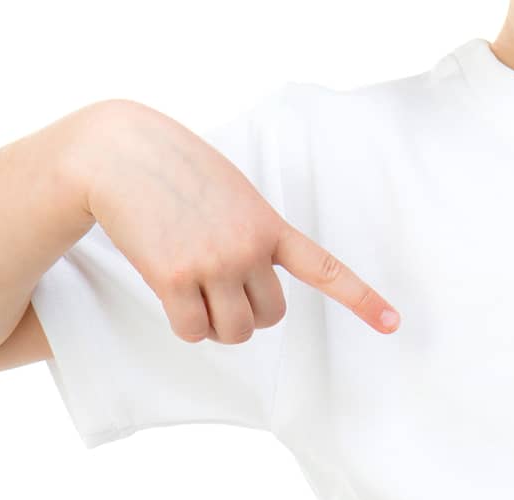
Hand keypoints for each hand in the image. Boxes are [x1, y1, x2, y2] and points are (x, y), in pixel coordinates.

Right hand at [70, 99, 399, 340]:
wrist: (119, 153)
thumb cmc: (176, 171)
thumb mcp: (232, 193)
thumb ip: (252, 235)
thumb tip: (246, 291)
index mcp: (269, 226)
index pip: (324, 269)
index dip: (361, 300)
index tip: (394, 323)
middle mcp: (248, 249)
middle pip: (269, 318)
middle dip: (246, 313)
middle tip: (217, 286)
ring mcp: (213, 264)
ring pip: (234, 332)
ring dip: (215, 324)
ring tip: (193, 288)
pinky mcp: (173, 278)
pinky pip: (193, 332)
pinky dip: (186, 326)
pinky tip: (170, 294)